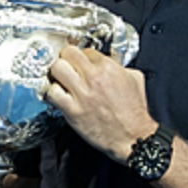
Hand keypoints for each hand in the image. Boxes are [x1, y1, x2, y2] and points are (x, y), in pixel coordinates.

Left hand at [45, 46, 157, 161]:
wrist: (133, 137)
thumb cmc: (135, 112)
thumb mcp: (135, 79)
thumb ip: (119, 67)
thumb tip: (108, 62)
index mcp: (109, 67)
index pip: (85, 51)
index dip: (83, 57)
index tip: (82, 64)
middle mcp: (94, 78)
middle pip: (67, 53)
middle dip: (66, 58)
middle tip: (67, 66)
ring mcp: (82, 94)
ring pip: (57, 69)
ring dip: (57, 74)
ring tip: (61, 80)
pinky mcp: (73, 110)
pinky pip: (52, 93)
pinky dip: (52, 92)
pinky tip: (59, 96)